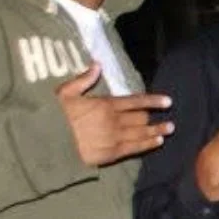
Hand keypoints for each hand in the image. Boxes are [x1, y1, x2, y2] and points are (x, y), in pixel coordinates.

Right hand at [57, 64, 174, 165]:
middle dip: (153, 117)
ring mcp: (115, 138)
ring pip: (142, 133)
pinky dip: (148, 144)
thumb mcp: (65, 93)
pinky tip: (157, 142)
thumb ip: (84, 79)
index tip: (168, 101)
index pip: (136, 101)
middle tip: (167, 118)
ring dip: (157, 131)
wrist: (48, 142)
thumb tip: (97, 64)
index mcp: (105, 104)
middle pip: (141, 118)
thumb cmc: (54, 116)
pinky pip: (135, 148)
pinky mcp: (112, 153)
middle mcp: (114, 121)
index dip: (154, 101)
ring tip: (170, 129)